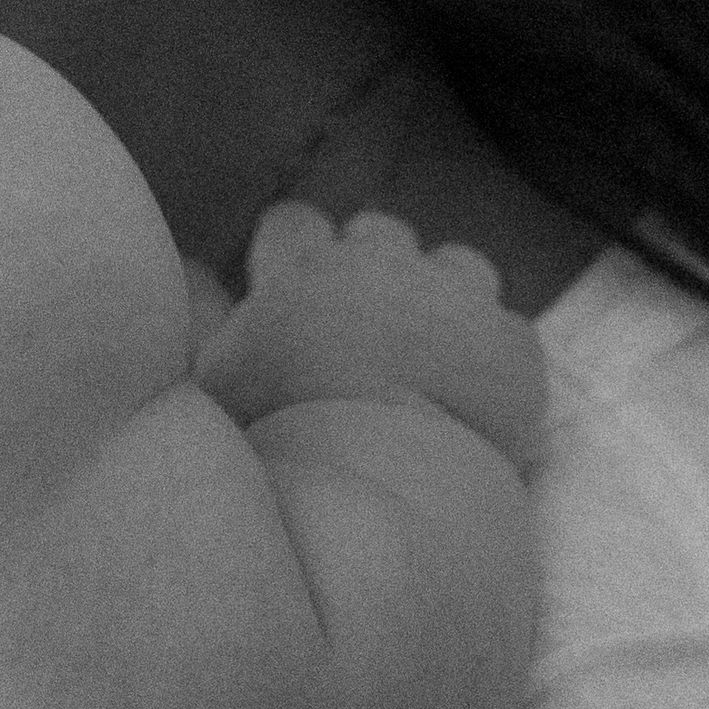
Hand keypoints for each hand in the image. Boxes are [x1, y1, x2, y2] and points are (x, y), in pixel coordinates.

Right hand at [193, 200, 546, 474]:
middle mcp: (384, 265)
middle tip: (364, 325)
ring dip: (443, 296)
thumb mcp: (220, 376)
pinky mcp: (514, 345)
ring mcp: (457, 298)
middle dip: (373, 266)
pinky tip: (476, 393)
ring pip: (456, 264)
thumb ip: (204, 315)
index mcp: (305, 269)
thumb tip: (194, 267)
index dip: (291, 253)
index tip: (289, 289)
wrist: (390, 486)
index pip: (294, 221)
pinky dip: (492, 353)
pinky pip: (508, 327)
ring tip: (432, 351)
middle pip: (379, 231)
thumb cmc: (285, 435)